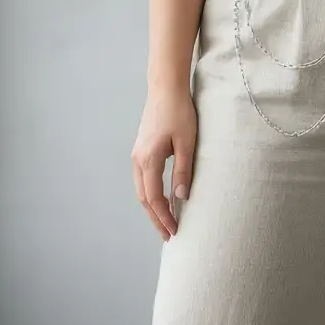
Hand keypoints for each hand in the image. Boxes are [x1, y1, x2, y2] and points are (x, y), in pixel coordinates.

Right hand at [132, 82, 197, 238]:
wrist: (165, 88)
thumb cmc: (179, 112)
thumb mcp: (187, 142)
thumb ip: (183, 170)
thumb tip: (181, 197)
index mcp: (148, 160)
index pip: (154, 198)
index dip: (163, 217)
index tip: (174, 232)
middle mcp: (138, 160)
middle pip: (144, 198)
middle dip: (156, 218)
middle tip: (169, 236)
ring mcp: (137, 155)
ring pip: (141, 190)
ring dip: (152, 208)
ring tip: (165, 223)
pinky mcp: (141, 150)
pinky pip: (143, 180)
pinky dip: (150, 195)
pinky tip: (161, 200)